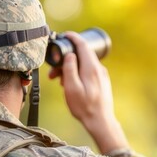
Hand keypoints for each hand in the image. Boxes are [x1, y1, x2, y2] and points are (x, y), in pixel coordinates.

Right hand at [48, 31, 128, 153]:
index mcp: (91, 68)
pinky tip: (70, 85)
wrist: (100, 121)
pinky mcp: (102, 81)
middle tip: (53, 71)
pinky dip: (78, 73)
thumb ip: (69, 69)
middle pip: (82, 54)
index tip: (65, 35)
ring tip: (59, 82)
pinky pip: (88, 71)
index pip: (83, 45)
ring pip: (84, 64)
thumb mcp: (71, 88)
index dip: (73, 37)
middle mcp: (99, 68)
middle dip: (66, 58)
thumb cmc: (84, 106)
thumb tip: (69, 55)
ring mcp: (102, 75)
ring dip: (70, 68)